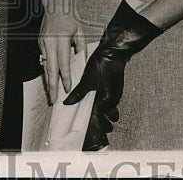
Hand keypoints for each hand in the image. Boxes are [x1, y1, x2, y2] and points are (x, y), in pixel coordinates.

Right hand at [38, 8, 83, 106]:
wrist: (55, 3)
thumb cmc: (69, 16)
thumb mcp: (80, 31)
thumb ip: (81, 48)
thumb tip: (81, 63)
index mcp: (61, 40)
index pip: (63, 63)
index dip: (65, 78)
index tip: (67, 90)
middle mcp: (50, 42)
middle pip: (50, 69)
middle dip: (51, 86)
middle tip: (52, 99)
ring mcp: (42, 42)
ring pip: (45, 65)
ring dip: (48, 80)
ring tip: (51, 92)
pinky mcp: (39, 42)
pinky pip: (43, 58)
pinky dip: (46, 69)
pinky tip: (50, 77)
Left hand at [64, 1, 162, 149]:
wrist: (114, 51)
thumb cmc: (102, 65)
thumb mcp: (86, 80)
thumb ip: (78, 94)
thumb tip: (67, 103)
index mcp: (107, 101)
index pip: (99, 119)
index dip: (92, 124)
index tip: (86, 131)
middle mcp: (113, 100)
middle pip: (107, 116)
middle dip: (100, 121)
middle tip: (90, 125)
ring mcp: (115, 93)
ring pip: (108, 108)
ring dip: (102, 112)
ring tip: (91, 114)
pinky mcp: (114, 87)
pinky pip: (109, 99)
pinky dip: (102, 103)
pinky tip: (95, 100)